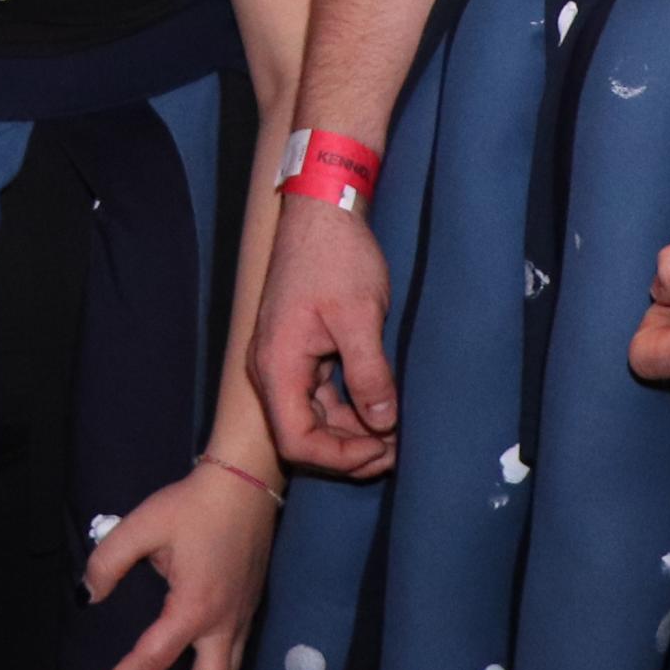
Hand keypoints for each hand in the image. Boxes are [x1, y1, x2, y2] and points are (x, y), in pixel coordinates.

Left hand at [83, 459, 279, 669]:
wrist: (248, 481)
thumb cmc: (193, 503)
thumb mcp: (142, 524)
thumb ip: (109, 561)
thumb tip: (88, 597)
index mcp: (193, 609)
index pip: (151, 659)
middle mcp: (222, 625)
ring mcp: (241, 620)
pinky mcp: (249, 610)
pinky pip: (233, 661)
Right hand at [250, 195, 398, 475]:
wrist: (321, 213)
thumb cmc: (336, 258)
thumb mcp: (360, 316)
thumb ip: (370, 374)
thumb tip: (384, 424)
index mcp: (278, 365)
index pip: (296, 440)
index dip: (339, 456)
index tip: (382, 449)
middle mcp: (272, 369)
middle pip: (302, 435)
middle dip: (349, 450)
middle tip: (396, 450)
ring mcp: (284, 360)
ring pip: (312, 417)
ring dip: (351, 432)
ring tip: (395, 433)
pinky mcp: (299, 350)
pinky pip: (319, 395)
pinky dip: (348, 408)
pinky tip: (379, 408)